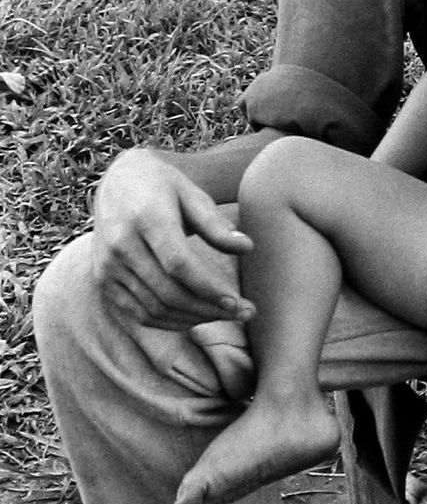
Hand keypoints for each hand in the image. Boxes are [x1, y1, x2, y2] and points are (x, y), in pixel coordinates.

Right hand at [91, 150, 253, 334]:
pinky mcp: (103, 280)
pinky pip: (138, 313)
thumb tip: (247, 247)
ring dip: (194, 319)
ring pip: (154, 308)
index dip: (208, 288)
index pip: (178, 264)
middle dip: (209, 309)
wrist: (118, 181)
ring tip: (225, 315)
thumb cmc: (162, 186)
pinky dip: (170, 322)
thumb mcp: (191, 194)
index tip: (237, 302)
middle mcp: (121, 244)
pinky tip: (196, 317)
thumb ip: (215, 223)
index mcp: (145, 217)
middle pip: (167, 291)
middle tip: (244, 313)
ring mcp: (107, 265)